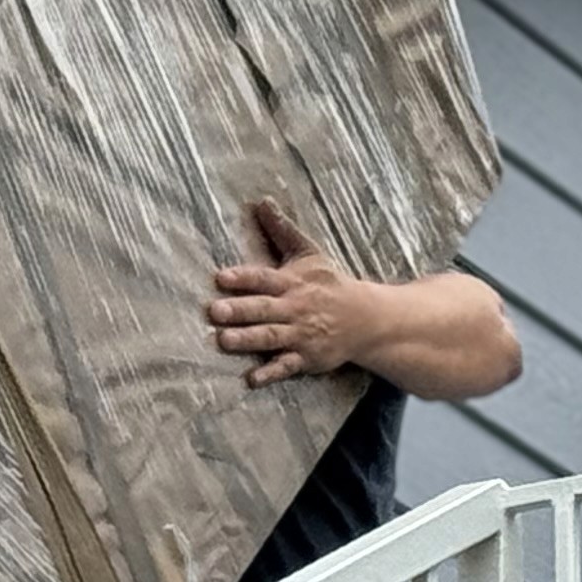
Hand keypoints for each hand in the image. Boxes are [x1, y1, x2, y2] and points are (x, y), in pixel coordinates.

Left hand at [204, 200, 373, 385]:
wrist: (368, 318)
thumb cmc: (330, 283)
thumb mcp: (309, 254)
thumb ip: (282, 230)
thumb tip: (261, 201)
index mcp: (293, 282)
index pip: (265, 278)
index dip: (243, 277)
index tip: (220, 277)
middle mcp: (295, 308)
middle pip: (264, 308)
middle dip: (239, 310)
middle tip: (213, 311)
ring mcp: (301, 334)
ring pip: (271, 336)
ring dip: (248, 340)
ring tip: (222, 340)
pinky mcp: (307, 357)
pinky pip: (287, 366)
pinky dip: (270, 374)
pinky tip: (251, 380)